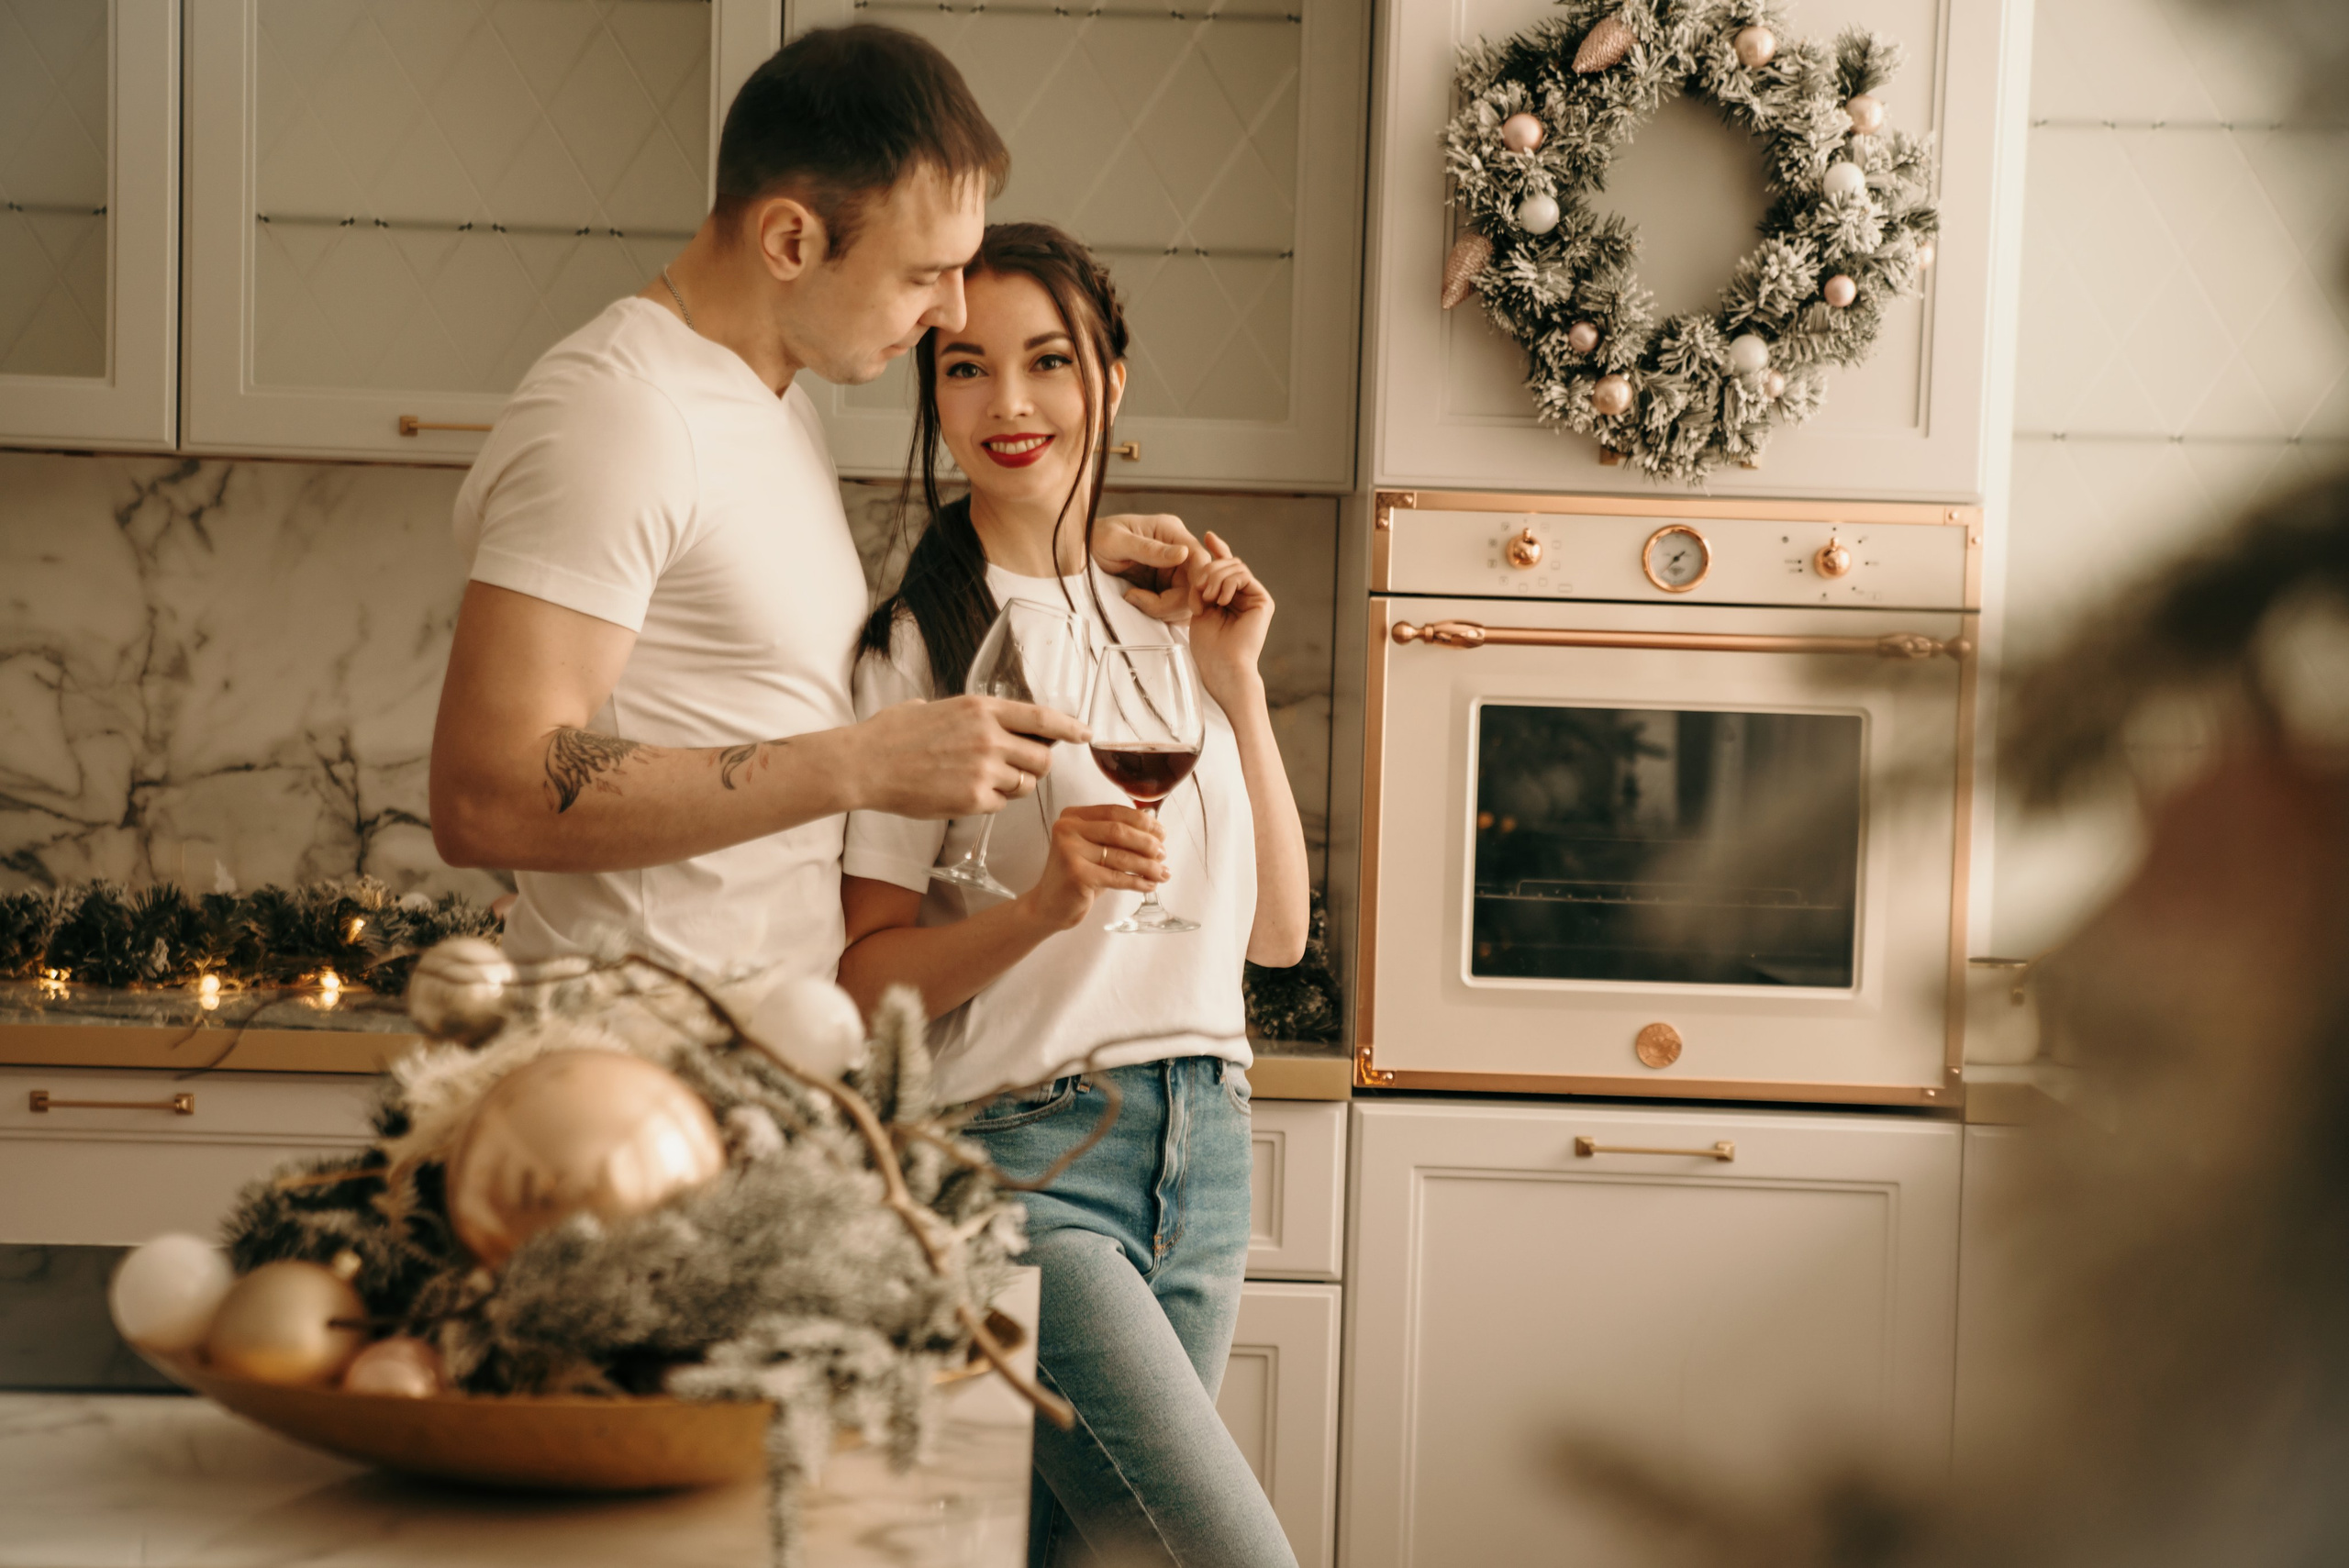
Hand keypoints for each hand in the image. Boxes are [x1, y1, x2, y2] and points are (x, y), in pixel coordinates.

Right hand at [846, 697, 1084, 819]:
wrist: (866, 764)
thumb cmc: (892, 735)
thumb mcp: (934, 706)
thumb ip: (966, 713)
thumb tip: (976, 719)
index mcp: (982, 709)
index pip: (1043, 718)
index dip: (1069, 728)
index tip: (1084, 735)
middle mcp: (990, 737)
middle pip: (1042, 759)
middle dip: (1035, 767)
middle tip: (1015, 769)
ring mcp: (984, 769)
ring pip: (1023, 785)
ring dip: (1011, 786)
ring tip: (981, 780)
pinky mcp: (973, 799)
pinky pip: (999, 804)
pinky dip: (988, 803)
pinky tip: (961, 793)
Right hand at [1017, 806, 1167, 930]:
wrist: (1048, 905)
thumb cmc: (1076, 876)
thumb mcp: (1092, 849)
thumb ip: (1115, 836)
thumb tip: (1155, 831)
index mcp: (1072, 817)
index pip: (1114, 812)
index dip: (1142, 821)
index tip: (1161, 832)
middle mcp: (1067, 829)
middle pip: (1119, 831)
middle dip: (1147, 842)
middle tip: (1163, 853)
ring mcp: (1070, 852)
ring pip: (1121, 856)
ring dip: (1147, 865)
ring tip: (1162, 872)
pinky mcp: (1077, 875)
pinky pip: (1117, 877)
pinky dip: (1138, 882)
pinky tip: (1150, 884)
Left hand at [1092, 513, 1200, 622]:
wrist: (1080, 550)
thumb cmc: (1094, 538)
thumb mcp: (1116, 541)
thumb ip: (1149, 549)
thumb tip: (1183, 554)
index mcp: (1170, 531)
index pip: (1200, 558)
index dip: (1199, 583)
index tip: (1187, 602)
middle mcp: (1177, 550)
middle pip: (1197, 584)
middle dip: (1173, 602)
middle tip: (1141, 602)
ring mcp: (1172, 569)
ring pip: (1187, 599)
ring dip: (1166, 609)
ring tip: (1135, 599)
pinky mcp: (1164, 586)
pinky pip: (1175, 606)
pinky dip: (1163, 613)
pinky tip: (1142, 605)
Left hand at [1181, 531, 1272, 701]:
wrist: (1222, 666)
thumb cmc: (1207, 645)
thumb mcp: (1198, 605)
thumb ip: (1203, 582)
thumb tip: (1207, 555)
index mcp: (1229, 596)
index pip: (1224, 566)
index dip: (1217, 548)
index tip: (1206, 537)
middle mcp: (1244, 595)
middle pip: (1227, 562)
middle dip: (1208, 570)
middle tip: (1198, 589)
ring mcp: (1255, 597)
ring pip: (1235, 566)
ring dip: (1215, 577)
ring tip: (1207, 598)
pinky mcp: (1263, 601)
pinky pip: (1244, 575)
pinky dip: (1229, 582)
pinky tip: (1221, 599)